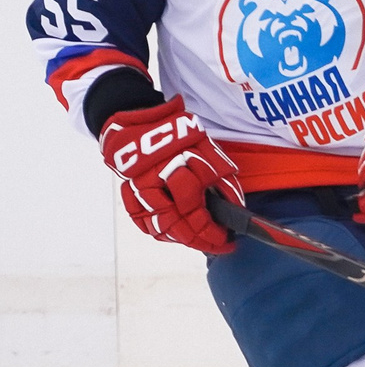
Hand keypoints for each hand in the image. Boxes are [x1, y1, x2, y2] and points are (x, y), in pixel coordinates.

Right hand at [100, 98, 243, 254]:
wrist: (143, 121)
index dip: (213, 234)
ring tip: (197, 241)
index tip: (227, 241)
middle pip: (177, 225)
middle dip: (199, 241)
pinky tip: (172, 233)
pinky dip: (156, 229)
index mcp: (182, 170)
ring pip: (157, 226)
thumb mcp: (211, 152)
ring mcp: (140, 187)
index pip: (198, 214)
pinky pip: (139, 218)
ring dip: (179, 238)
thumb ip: (223, 181)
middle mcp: (159, 182)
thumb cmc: (181, 137)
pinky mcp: (127, 189)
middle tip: (215, 246)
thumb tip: (234, 208)